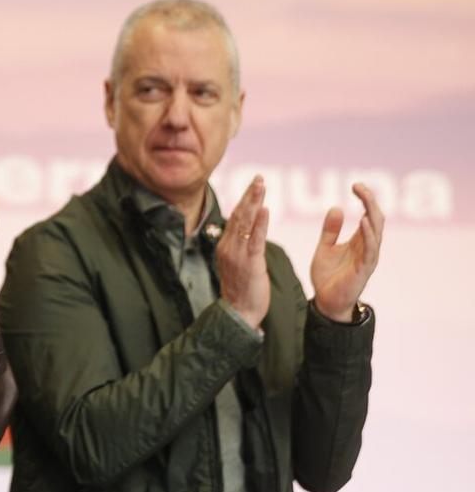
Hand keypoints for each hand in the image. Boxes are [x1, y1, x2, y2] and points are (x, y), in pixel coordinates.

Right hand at [216, 176, 270, 330]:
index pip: (236, 217)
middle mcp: (228, 246)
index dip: (245, 200)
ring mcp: (237, 254)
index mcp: (226, 246)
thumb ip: (241, 246)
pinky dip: (260, 223)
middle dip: (250, 195)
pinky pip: (255, 239)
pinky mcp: (249, 263)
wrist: (239, 314)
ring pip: (245, 223)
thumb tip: (247, 231)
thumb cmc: (242, 291)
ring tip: (261, 185)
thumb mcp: (238, 264)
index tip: (254, 184)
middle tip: (259, 177)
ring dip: (254, 202)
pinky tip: (265, 210)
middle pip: (239, 215)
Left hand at [310, 183, 383, 321]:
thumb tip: (336, 206)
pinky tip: (364, 222)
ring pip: (377, 232)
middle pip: (376, 219)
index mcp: (359, 240)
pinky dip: (369, 235)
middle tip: (359, 186)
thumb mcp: (325, 247)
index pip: (369, 214)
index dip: (365, 199)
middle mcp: (367, 247)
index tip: (355, 184)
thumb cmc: (328, 276)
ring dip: (371, 214)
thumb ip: (330, 230)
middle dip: (370, 201)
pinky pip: (370, 250)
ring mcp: (368, 258)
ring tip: (365, 198)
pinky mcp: (364, 269)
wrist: (326, 302)